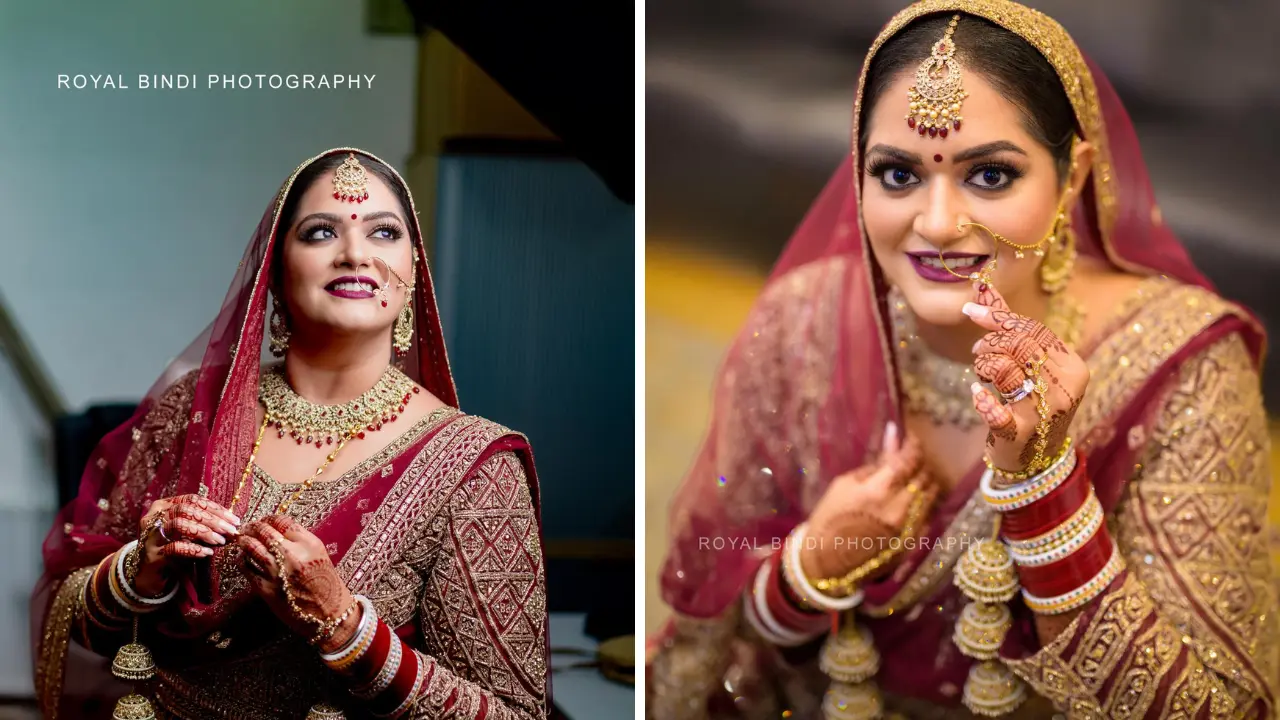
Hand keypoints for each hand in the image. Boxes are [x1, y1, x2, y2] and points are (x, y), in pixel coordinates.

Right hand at [134, 494, 240, 595]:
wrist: (147, 573)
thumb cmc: (171, 548)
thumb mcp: (185, 532)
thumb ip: (201, 523)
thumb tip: (230, 522)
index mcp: (163, 506)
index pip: (192, 500)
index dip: (214, 508)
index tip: (233, 519)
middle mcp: (154, 517)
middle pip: (186, 510)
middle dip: (212, 519)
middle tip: (230, 530)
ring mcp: (150, 535)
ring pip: (178, 525)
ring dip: (203, 532)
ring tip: (220, 541)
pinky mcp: (151, 554)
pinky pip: (174, 548)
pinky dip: (193, 549)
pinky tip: (206, 553)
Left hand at [236, 515, 358, 652]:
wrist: (327, 614)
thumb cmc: (325, 584)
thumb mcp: (319, 555)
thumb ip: (299, 541)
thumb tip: (275, 531)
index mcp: (309, 544)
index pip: (282, 521)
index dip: (269, 519)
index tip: (264, 521)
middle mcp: (292, 555)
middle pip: (264, 531)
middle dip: (253, 527)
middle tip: (249, 528)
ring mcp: (276, 572)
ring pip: (252, 547)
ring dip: (244, 540)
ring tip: (241, 539)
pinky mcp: (265, 588)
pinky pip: (246, 568)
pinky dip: (241, 560)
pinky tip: (242, 558)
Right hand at [800, 423, 938, 581]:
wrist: (828, 561)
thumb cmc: (830, 516)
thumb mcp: (846, 483)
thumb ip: (876, 462)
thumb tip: (895, 434)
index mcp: (877, 491)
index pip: (908, 459)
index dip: (913, 446)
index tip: (911, 439)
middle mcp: (898, 509)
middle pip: (923, 476)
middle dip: (919, 463)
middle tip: (909, 459)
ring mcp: (909, 527)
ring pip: (930, 494)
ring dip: (923, 482)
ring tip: (911, 479)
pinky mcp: (913, 541)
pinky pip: (928, 514)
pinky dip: (922, 502)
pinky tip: (909, 501)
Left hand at [964, 281, 1088, 477]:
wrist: (1034, 461)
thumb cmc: (1029, 402)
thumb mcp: (1028, 364)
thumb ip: (1007, 325)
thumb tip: (982, 285)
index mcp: (1072, 366)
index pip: (1034, 330)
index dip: (999, 317)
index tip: (969, 310)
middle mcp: (1065, 387)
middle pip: (1020, 346)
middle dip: (991, 344)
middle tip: (978, 352)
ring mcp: (1045, 412)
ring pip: (1005, 371)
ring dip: (984, 367)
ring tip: (983, 374)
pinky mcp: (1022, 435)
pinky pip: (997, 412)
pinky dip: (982, 401)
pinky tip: (977, 395)